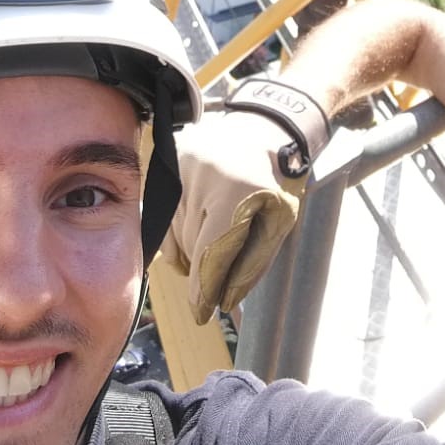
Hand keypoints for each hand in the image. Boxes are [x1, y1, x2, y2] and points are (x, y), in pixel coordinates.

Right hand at [162, 111, 306, 324]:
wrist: (262, 131)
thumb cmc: (275, 182)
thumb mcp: (278, 223)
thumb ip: (251, 263)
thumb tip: (224, 300)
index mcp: (237, 191)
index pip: (211, 252)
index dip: (205, 288)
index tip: (202, 313)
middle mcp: (203, 177)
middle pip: (193, 246)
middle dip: (205, 267)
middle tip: (220, 270)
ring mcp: (182, 167)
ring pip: (177, 233)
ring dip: (192, 251)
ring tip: (213, 241)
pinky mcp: (169, 164)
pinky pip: (165, 216)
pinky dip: (179, 235)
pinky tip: (195, 234)